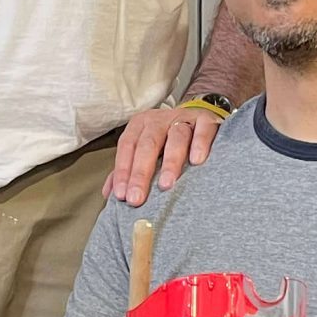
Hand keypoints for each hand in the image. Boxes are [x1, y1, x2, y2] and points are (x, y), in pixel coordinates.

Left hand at [103, 105, 222, 205]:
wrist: (200, 119)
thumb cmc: (168, 141)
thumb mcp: (146, 151)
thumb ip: (128, 170)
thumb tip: (109, 194)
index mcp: (140, 125)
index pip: (127, 147)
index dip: (123, 171)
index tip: (122, 195)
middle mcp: (160, 119)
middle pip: (148, 144)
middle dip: (141, 173)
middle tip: (137, 198)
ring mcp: (184, 118)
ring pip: (176, 137)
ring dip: (170, 162)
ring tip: (166, 184)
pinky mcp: (207, 120)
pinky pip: (203, 130)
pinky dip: (200, 144)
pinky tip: (196, 161)